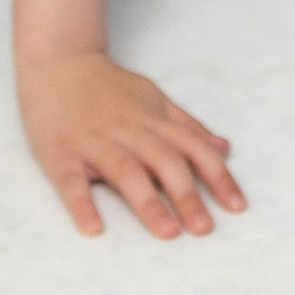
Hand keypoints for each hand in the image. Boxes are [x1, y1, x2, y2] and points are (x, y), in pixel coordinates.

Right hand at [18, 50, 245, 240]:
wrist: (57, 61)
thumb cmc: (108, 88)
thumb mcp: (152, 99)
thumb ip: (187, 126)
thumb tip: (225, 148)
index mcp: (152, 120)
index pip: (193, 148)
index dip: (218, 176)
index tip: (237, 207)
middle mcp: (127, 130)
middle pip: (163, 161)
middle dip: (187, 195)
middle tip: (205, 230)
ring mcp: (93, 141)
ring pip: (124, 171)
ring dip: (147, 203)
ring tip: (168, 233)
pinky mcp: (59, 151)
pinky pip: (71, 180)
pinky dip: (82, 204)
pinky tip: (93, 228)